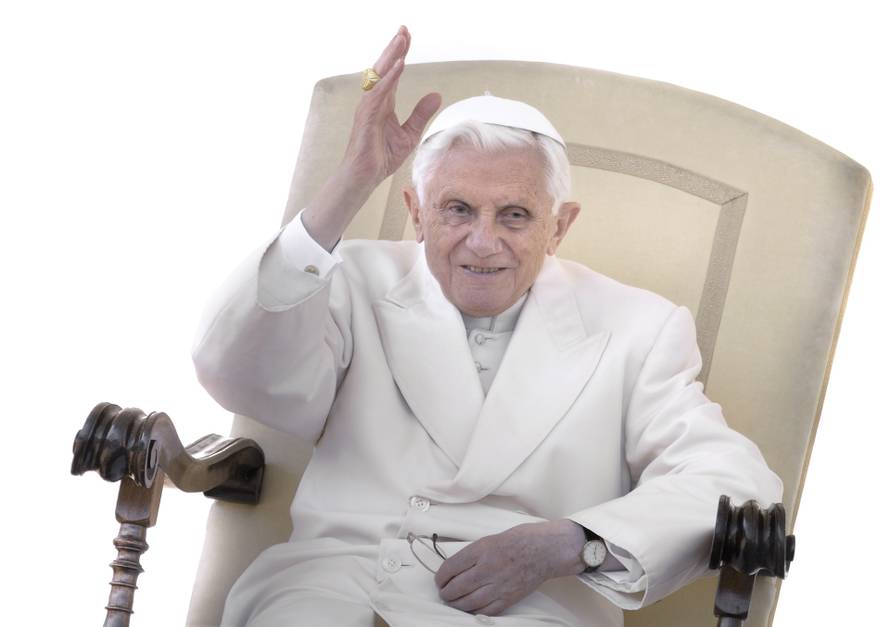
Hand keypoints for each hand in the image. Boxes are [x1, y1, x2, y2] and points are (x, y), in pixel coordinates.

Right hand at [341, 25, 441, 189]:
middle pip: (384, 68)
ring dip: (391, 57)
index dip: (400, 54)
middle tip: (404, 29)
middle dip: (395, 48)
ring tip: (402, 39)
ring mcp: (368, 107)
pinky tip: (399, 66)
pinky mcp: (366, 116)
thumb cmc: (381, 157)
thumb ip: (421, 114)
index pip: (393, 73)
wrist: (365, 176)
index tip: (408, 37)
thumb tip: (437, 95)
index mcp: (383, 103)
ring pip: (379, 76)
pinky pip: (378, 93)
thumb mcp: (410, 134)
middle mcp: (374, 100)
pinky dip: (389, 79)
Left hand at [434, 520, 586, 615]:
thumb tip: (454, 568)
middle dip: (445, 592)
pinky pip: (486, 610)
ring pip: (468, 602)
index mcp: (482, 550)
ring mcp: (499, 585)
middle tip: (444, 592)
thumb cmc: (519, 540)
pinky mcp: (509, 598)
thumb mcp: (489, 539)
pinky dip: (474, 611)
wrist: (545, 549)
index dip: (440, 576)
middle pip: (457, 587)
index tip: (439, 579)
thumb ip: (472, 554)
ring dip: (456, 604)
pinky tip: (469, 608)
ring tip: (453, 601)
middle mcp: (489, 568)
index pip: (451, 567)